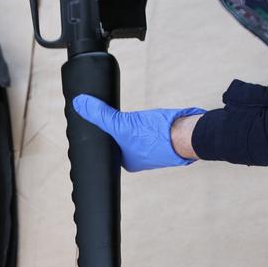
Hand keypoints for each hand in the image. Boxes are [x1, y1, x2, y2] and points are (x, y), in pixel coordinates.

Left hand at [73, 94, 205, 171]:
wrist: (188, 134)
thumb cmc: (156, 136)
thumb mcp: (122, 124)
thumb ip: (100, 115)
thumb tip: (79, 104)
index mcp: (125, 162)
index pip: (106, 146)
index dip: (99, 132)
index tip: (93, 117)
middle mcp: (137, 158)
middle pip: (118, 139)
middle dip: (113, 126)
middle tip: (108, 111)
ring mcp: (151, 148)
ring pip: (132, 133)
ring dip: (129, 123)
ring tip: (129, 115)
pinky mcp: (163, 138)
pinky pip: (147, 129)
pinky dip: (144, 122)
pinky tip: (144, 117)